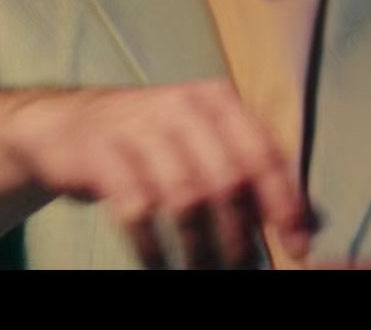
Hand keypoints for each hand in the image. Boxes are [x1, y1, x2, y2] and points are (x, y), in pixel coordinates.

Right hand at [3, 78, 315, 269]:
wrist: (64, 127)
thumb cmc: (149, 142)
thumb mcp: (201, 143)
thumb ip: (248, 173)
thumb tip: (306, 223)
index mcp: (216, 99)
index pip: (263, 153)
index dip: (284, 203)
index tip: (296, 247)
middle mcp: (181, 105)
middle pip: (226, 180)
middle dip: (238, 234)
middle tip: (241, 268)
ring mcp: (138, 126)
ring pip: (184, 198)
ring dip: (198, 247)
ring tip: (203, 271)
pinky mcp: (101, 153)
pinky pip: (137, 210)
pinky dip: (152, 247)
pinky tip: (158, 265)